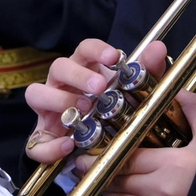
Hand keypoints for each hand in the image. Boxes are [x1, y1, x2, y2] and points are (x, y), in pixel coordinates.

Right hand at [24, 40, 167, 162]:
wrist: (100, 144)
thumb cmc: (113, 109)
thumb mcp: (131, 92)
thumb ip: (146, 71)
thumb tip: (159, 49)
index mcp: (84, 68)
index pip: (84, 49)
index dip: (96, 50)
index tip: (114, 58)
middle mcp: (61, 84)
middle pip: (59, 67)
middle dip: (78, 75)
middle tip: (99, 87)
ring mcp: (48, 109)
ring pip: (36, 93)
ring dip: (58, 100)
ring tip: (82, 111)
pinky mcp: (43, 137)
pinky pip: (36, 143)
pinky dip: (50, 146)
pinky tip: (69, 145)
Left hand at [93, 90, 195, 195]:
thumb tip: (181, 91)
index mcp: (170, 165)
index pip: (126, 158)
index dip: (105, 156)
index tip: (89, 155)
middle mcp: (161, 192)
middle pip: (118, 182)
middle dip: (103, 175)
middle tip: (88, 169)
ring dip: (114, 195)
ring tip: (107, 186)